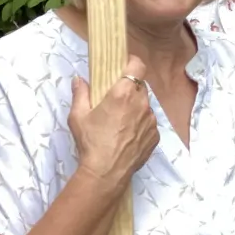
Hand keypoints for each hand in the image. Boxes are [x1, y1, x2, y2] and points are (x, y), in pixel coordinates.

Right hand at [69, 55, 159, 188]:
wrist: (107, 172)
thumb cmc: (91, 142)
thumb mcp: (78, 116)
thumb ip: (80, 93)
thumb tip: (79, 79)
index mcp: (123, 93)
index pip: (138, 66)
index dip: (132, 63)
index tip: (125, 65)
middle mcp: (141, 103)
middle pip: (140, 86)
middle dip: (130, 88)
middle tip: (116, 98)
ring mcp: (151, 120)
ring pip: (145, 105)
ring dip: (136, 108)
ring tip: (120, 121)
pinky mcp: (155, 135)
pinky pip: (149, 123)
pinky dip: (141, 124)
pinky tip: (127, 135)